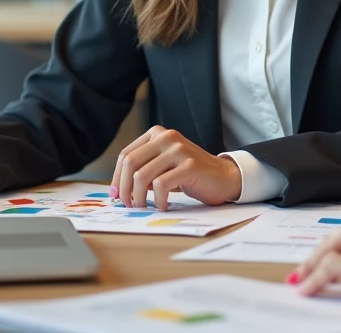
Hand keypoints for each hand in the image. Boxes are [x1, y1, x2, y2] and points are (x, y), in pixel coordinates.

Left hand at [111, 125, 241, 209]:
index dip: (116, 177)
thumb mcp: (163, 166)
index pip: (126, 155)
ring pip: (142, 175)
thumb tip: (116, 190)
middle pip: (130, 164)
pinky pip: (161, 185)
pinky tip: (163, 205)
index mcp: (157, 133)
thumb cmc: (190, 174)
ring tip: (145, 206)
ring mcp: (179, 149)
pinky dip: (158, 199)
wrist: (223, 176)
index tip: (116, 195)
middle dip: (124, 188)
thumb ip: (143, 170)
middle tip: (128, 205)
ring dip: (139, 197)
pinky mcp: (190, 165)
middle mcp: (167, 137)